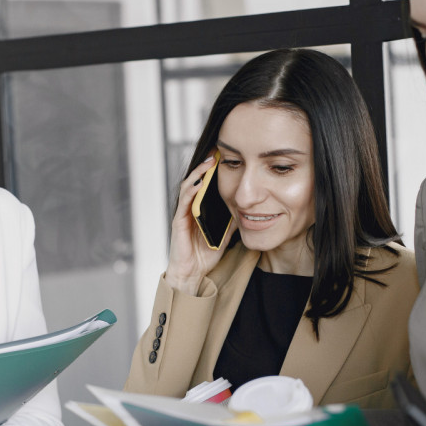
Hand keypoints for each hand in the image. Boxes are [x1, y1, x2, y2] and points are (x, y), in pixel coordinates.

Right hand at [165, 155, 232, 294]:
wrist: (192, 273)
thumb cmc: (205, 255)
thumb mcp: (225, 235)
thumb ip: (232, 222)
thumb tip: (246, 211)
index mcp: (199, 209)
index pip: (204, 185)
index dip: (211, 172)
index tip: (223, 158)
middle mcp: (190, 208)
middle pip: (196, 181)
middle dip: (205, 167)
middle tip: (216, 153)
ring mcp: (183, 214)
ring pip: (188, 187)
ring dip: (198, 174)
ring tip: (208, 163)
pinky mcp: (179, 221)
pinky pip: (184, 202)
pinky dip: (191, 191)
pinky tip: (199, 184)